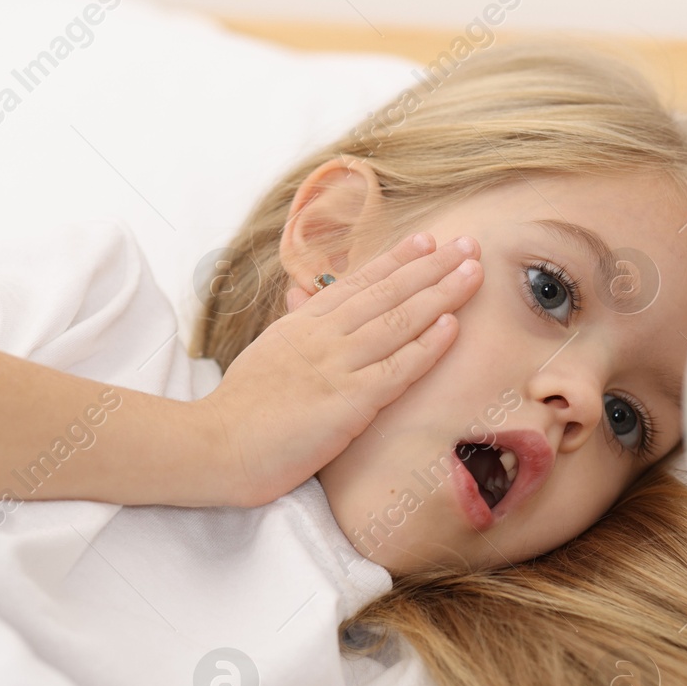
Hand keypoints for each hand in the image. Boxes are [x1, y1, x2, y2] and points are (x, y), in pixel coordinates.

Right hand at [202, 232, 481, 506]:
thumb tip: (300, 297)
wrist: (214, 445)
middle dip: (431, 266)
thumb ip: (292, 327)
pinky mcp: (347, 403)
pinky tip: (452, 326)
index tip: (428, 240)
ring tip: (472, 272)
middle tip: (468, 244)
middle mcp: (323, 336)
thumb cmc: (238, 411)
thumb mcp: (265, 354)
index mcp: (302, 324)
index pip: (359, 283)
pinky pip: (396, 369)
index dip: (397, 260)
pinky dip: (426, 346)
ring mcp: (336, 366)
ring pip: (398, 321)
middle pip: (387, 292)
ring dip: (440, 294)